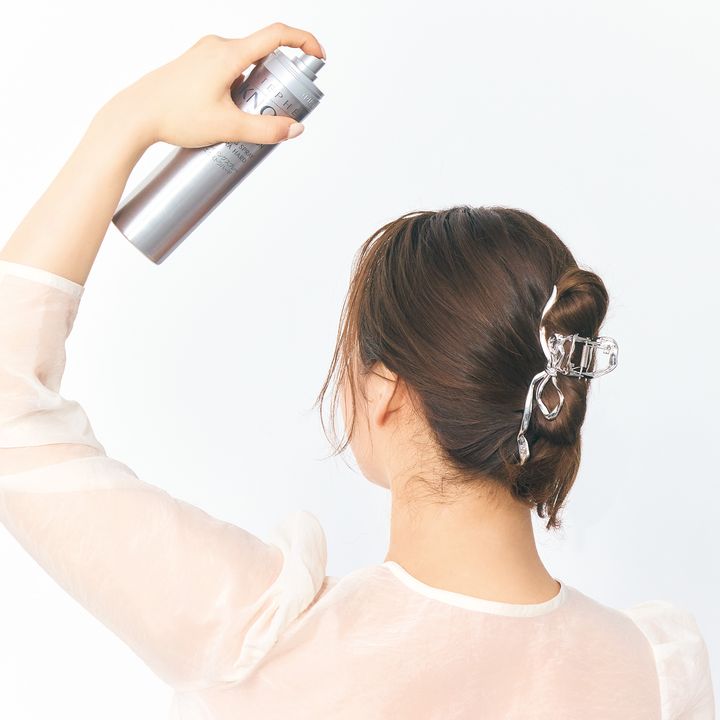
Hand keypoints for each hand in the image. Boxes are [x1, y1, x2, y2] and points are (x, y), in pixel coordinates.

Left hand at [100, 23, 324, 149]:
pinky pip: (228, 68)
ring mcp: (204, 53)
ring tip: (249, 116)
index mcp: (229, 54)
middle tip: (279, 107)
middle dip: (279, 77)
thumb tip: (295, 129)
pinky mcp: (195, 64)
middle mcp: (217, 46)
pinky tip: (230, 112)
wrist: (134, 116)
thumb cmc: (175, 117)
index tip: (318, 56)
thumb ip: (266, 130)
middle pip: (262, 51)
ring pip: (245, 62)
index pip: (277, 34)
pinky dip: (240, 85)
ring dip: (257, 84)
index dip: (304, 41)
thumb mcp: (228, 127)